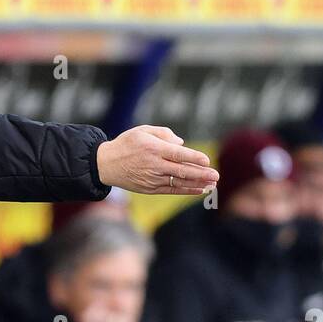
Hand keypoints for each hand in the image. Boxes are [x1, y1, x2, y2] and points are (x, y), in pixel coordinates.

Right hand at [96, 126, 217, 195]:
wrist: (105, 165)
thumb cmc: (126, 144)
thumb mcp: (143, 131)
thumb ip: (164, 134)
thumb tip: (181, 144)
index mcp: (153, 149)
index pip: (178, 154)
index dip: (194, 158)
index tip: (208, 160)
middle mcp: (154, 166)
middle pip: (182, 171)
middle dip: (201, 174)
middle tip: (216, 175)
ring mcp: (152, 179)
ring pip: (179, 182)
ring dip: (197, 184)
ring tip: (212, 184)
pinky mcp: (150, 189)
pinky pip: (171, 190)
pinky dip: (186, 191)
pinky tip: (199, 190)